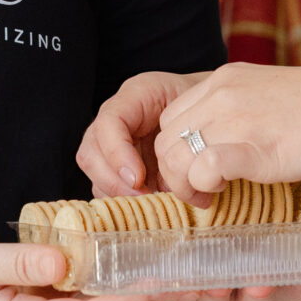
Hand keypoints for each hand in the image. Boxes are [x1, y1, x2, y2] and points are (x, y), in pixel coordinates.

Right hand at [77, 70, 208, 198]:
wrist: (209, 110)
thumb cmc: (205, 107)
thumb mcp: (200, 112)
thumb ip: (182, 138)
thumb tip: (167, 185)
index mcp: (135, 96)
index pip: (109, 123)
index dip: (117, 154)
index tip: (138, 178)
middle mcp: (115, 119)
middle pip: (91, 152)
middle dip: (114, 181)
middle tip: (144, 196)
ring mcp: (111, 142)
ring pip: (94, 173)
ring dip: (117, 193)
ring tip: (148, 201)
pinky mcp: (115, 165)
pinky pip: (104, 186)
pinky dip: (121, 200)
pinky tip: (146, 203)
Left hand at [154, 60, 300, 195]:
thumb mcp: (269, 97)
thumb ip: (240, 115)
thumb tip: (221, 150)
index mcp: (225, 80)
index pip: (171, 117)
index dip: (176, 150)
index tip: (196, 171)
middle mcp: (222, 94)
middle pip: (165, 138)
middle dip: (173, 172)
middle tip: (199, 192)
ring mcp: (236, 119)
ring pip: (175, 156)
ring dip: (184, 184)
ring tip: (210, 197)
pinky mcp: (253, 148)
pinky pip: (203, 168)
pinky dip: (203, 187)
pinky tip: (224, 193)